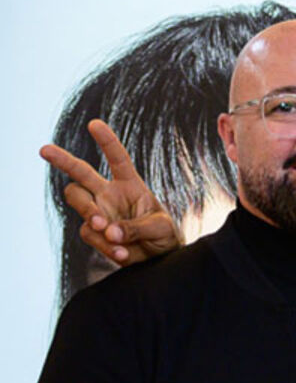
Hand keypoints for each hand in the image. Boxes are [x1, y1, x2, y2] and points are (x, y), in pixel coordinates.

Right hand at [39, 119, 182, 267]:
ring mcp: (99, 211)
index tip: (94, 124)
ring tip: (107, 229)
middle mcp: (109, 193)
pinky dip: (105, 245)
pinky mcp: (94, 232)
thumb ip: (137, 227)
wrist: (158, 259)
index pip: (117, 159)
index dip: (107, 141)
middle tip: (44, 149)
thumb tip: (108, 231)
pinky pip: (90, 233)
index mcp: (130, 184)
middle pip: (80, 172)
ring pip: (77, 200)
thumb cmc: (163, 236)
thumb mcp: (160, 228)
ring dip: (90, 213)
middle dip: (62, 158)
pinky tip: (122, 253)